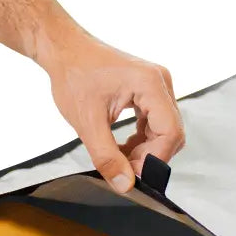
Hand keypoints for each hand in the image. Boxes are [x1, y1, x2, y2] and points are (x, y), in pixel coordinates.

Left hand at [41, 35, 185, 192]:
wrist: (64, 50)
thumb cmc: (73, 76)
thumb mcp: (87, 122)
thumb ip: (107, 156)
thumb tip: (125, 185)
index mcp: (150, 84)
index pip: (170, 132)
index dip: (154, 159)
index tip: (132, 174)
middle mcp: (160, 82)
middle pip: (171, 133)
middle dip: (149, 156)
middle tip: (123, 168)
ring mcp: (156, 86)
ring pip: (164, 130)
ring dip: (145, 149)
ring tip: (118, 157)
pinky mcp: (148, 91)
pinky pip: (155, 123)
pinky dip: (141, 139)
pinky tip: (122, 146)